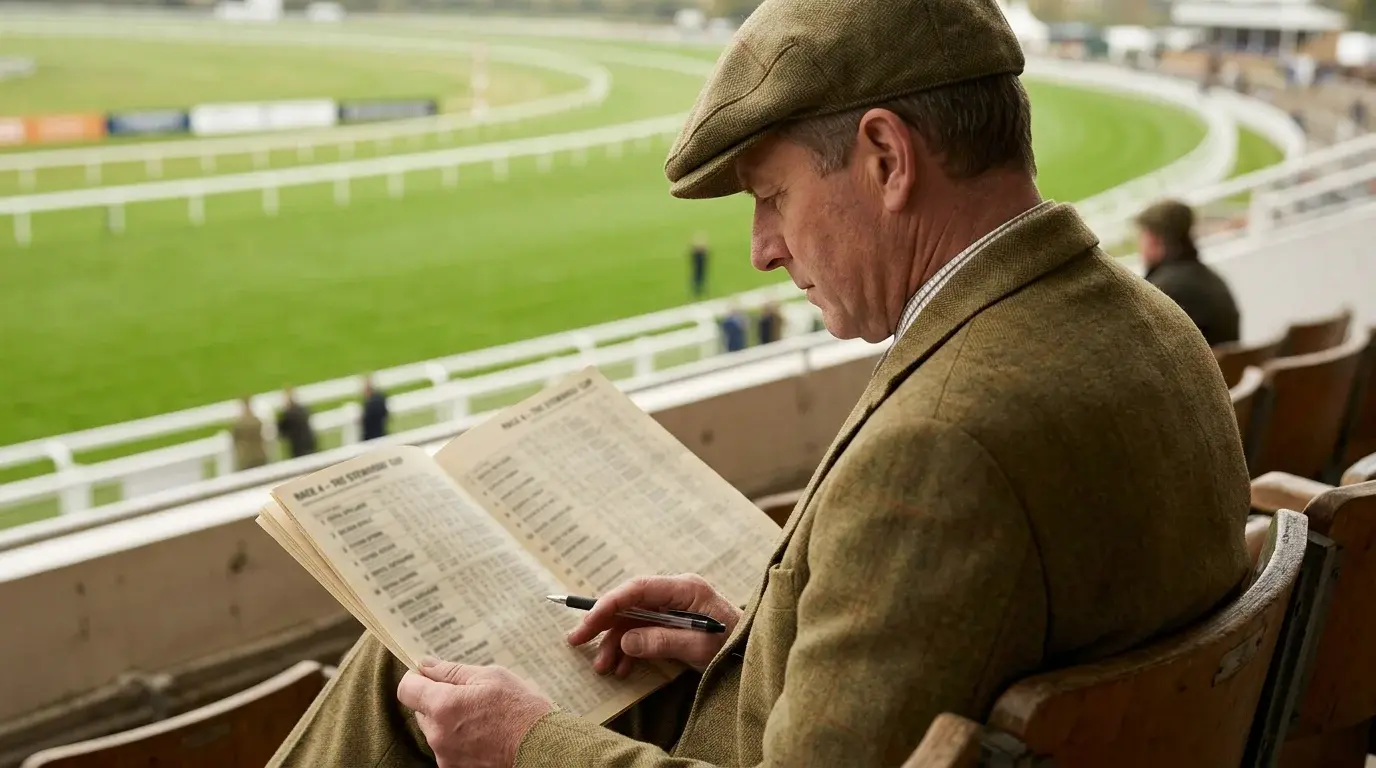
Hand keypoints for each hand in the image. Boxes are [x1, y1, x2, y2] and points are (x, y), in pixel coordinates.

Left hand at [396, 657, 552, 767]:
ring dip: (450, 723)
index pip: (407, 689)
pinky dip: (460, 741)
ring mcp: (446, 757)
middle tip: (469, 697)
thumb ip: (452, 671)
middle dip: (438, 701)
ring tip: (483, 719)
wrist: (542, 748)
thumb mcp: (491, 677)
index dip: (416, 678)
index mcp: (444, 706)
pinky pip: (448, 749)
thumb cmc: (521, 710)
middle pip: (422, 711)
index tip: (430, 676)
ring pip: (436, 732)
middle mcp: (438, 735)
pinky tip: (484, 736)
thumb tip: (427, 665)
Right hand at [566, 574, 741, 675]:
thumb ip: (663, 641)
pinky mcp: (672, 625)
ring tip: (603, 667)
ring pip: (632, 620)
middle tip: (577, 642)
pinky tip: (622, 668)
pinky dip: (629, 650)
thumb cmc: (733, 646)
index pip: (638, 588)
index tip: (588, 622)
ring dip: (615, 643)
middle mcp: (675, 594)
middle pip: (630, 603)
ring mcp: (673, 609)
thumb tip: (626, 640)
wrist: (754, 655)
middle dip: (603, 624)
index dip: (609, 603)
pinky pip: (642, 632)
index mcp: (685, 589)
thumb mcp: (700, 646)